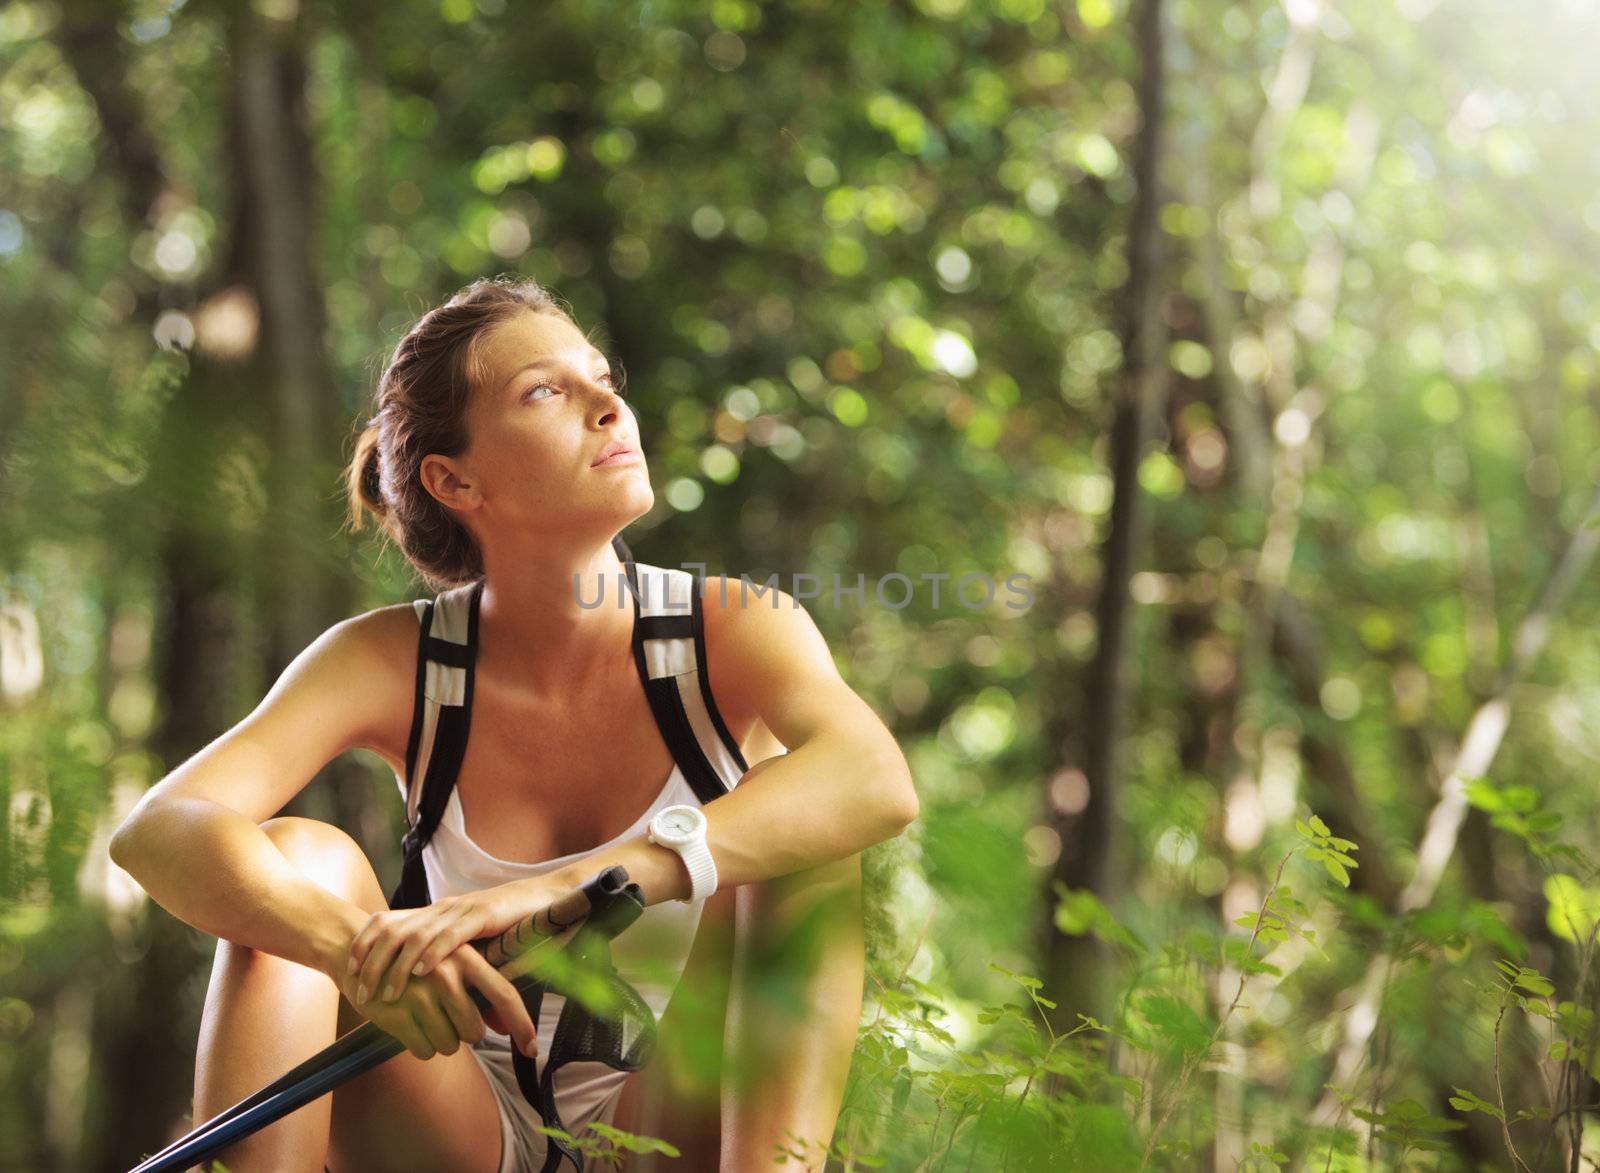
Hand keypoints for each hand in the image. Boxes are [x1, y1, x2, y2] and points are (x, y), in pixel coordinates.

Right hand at [331, 944, 538, 1059]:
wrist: (357, 952)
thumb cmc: (413, 964)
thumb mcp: (449, 967)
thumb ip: (479, 993)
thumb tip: (506, 1028)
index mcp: (466, 957)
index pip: (504, 994)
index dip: (521, 1025)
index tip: (533, 1049)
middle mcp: (446, 972)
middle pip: (474, 1030)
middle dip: (466, 1035)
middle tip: (450, 1022)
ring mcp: (420, 994)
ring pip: (449, 1044)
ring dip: (442, 1041)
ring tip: (427, 1021)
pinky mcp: (396, 1014)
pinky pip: (424, 1050)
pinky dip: (421, 1046)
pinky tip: (410, 1027)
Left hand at [345, 876, 575, 1009]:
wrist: (547, 896)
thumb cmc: (509, 923)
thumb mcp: (470, 940)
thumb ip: (450, 958)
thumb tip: (427, 990)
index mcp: (435, 913)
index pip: (386, 922)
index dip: (364, 945)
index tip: (349, 972)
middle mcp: (442, 908)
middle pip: (392, 929)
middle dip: (371, 962)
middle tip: (360, 992)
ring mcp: (461, 910)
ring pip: (417, 935)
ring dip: (397, 966)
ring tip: (386, 994)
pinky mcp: (484, 915)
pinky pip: (452, 934)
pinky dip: (434, 953)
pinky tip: (422, 973)